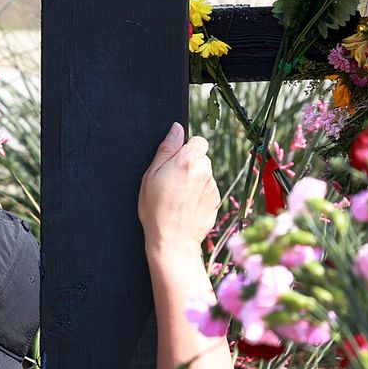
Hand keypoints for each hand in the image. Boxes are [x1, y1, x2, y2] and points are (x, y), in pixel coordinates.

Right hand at [138, 123, 219, 251]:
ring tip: (178, 197)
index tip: (175, 163)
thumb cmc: (156, 209)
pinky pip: (208, 190)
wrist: (173, 240)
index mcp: (188, 160)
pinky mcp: (216, 200)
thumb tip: (176, 128)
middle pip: (202, 158)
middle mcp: (205, 170)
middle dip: (190, 165)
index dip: (186, 149)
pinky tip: (186, 206)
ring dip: (195, 181)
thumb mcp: (151, 176)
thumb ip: (166, 149)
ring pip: (205, 175)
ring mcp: (212, 186)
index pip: (198, 140)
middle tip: (173, 182)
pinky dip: (199, 195)